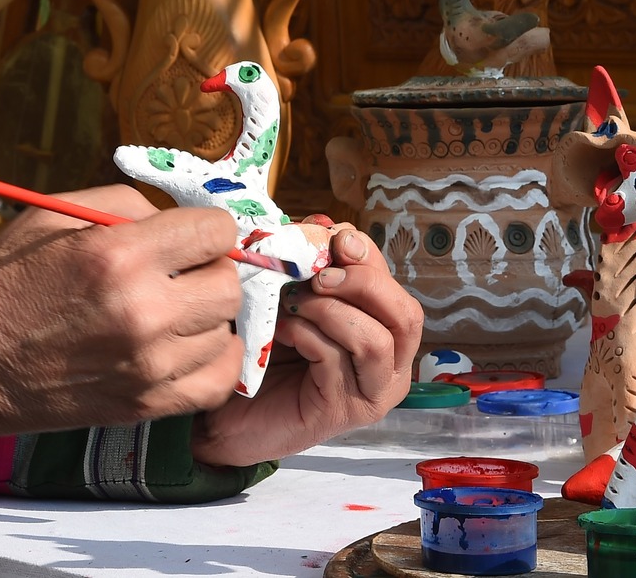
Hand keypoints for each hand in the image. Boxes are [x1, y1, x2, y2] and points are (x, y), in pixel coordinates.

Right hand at [0, 184, 244, 443]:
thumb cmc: (6, 282)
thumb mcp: (53, 215)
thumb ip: (124, 204)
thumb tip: (176, 217)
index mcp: (119, 255)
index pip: (216, 232)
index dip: (205, 228)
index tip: (189, 236)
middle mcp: (143, 310)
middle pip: (228, 283)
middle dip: (209, 270)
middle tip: (181, 273)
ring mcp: (149, 364)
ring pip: (225, 331)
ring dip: (206, 317)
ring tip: (173, 311)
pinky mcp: (146, 404)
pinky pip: (218, 382)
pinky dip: (214, 361)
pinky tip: (189, 347)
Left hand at [190, 226, 422, 465]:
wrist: (229, 411)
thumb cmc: (266, 352)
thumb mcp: (295, 297)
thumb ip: (315, 265)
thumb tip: (327, 223)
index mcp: (384, 335)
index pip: (396, 289)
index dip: (368, 257)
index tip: (333, 236)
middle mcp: (389, 367)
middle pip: (405, 315)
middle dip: (363, 283)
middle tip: (319, 276)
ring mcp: (371, 394)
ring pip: (374, 339)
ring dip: (330, 311)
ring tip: (293, 307)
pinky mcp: (343, 412)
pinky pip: (335, 360)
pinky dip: (306, 335)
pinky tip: (281, 334)